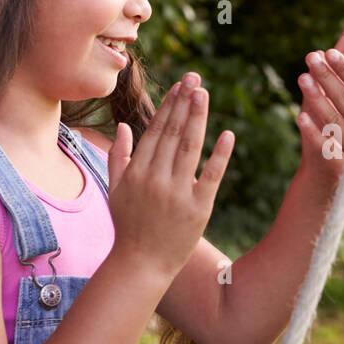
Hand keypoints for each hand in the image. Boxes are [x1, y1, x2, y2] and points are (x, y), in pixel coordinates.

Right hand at [107, 71, 234, 278]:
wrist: (141, 264)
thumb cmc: (129, 225)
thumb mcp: (115, 190)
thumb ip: (118, 156)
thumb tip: (125, 126)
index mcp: (137, 172)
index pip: (156, 131)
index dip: (169, 106)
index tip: (181, 84)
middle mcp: (156, 179)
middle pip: (172, 133)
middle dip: (184, 103)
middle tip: (195, 78)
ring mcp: (177, 193)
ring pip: (189, 148)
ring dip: (197, 118)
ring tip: (204, 94)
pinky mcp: (198, 209)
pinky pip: (211, 177)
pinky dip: (219, 155)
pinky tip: (228, 134)